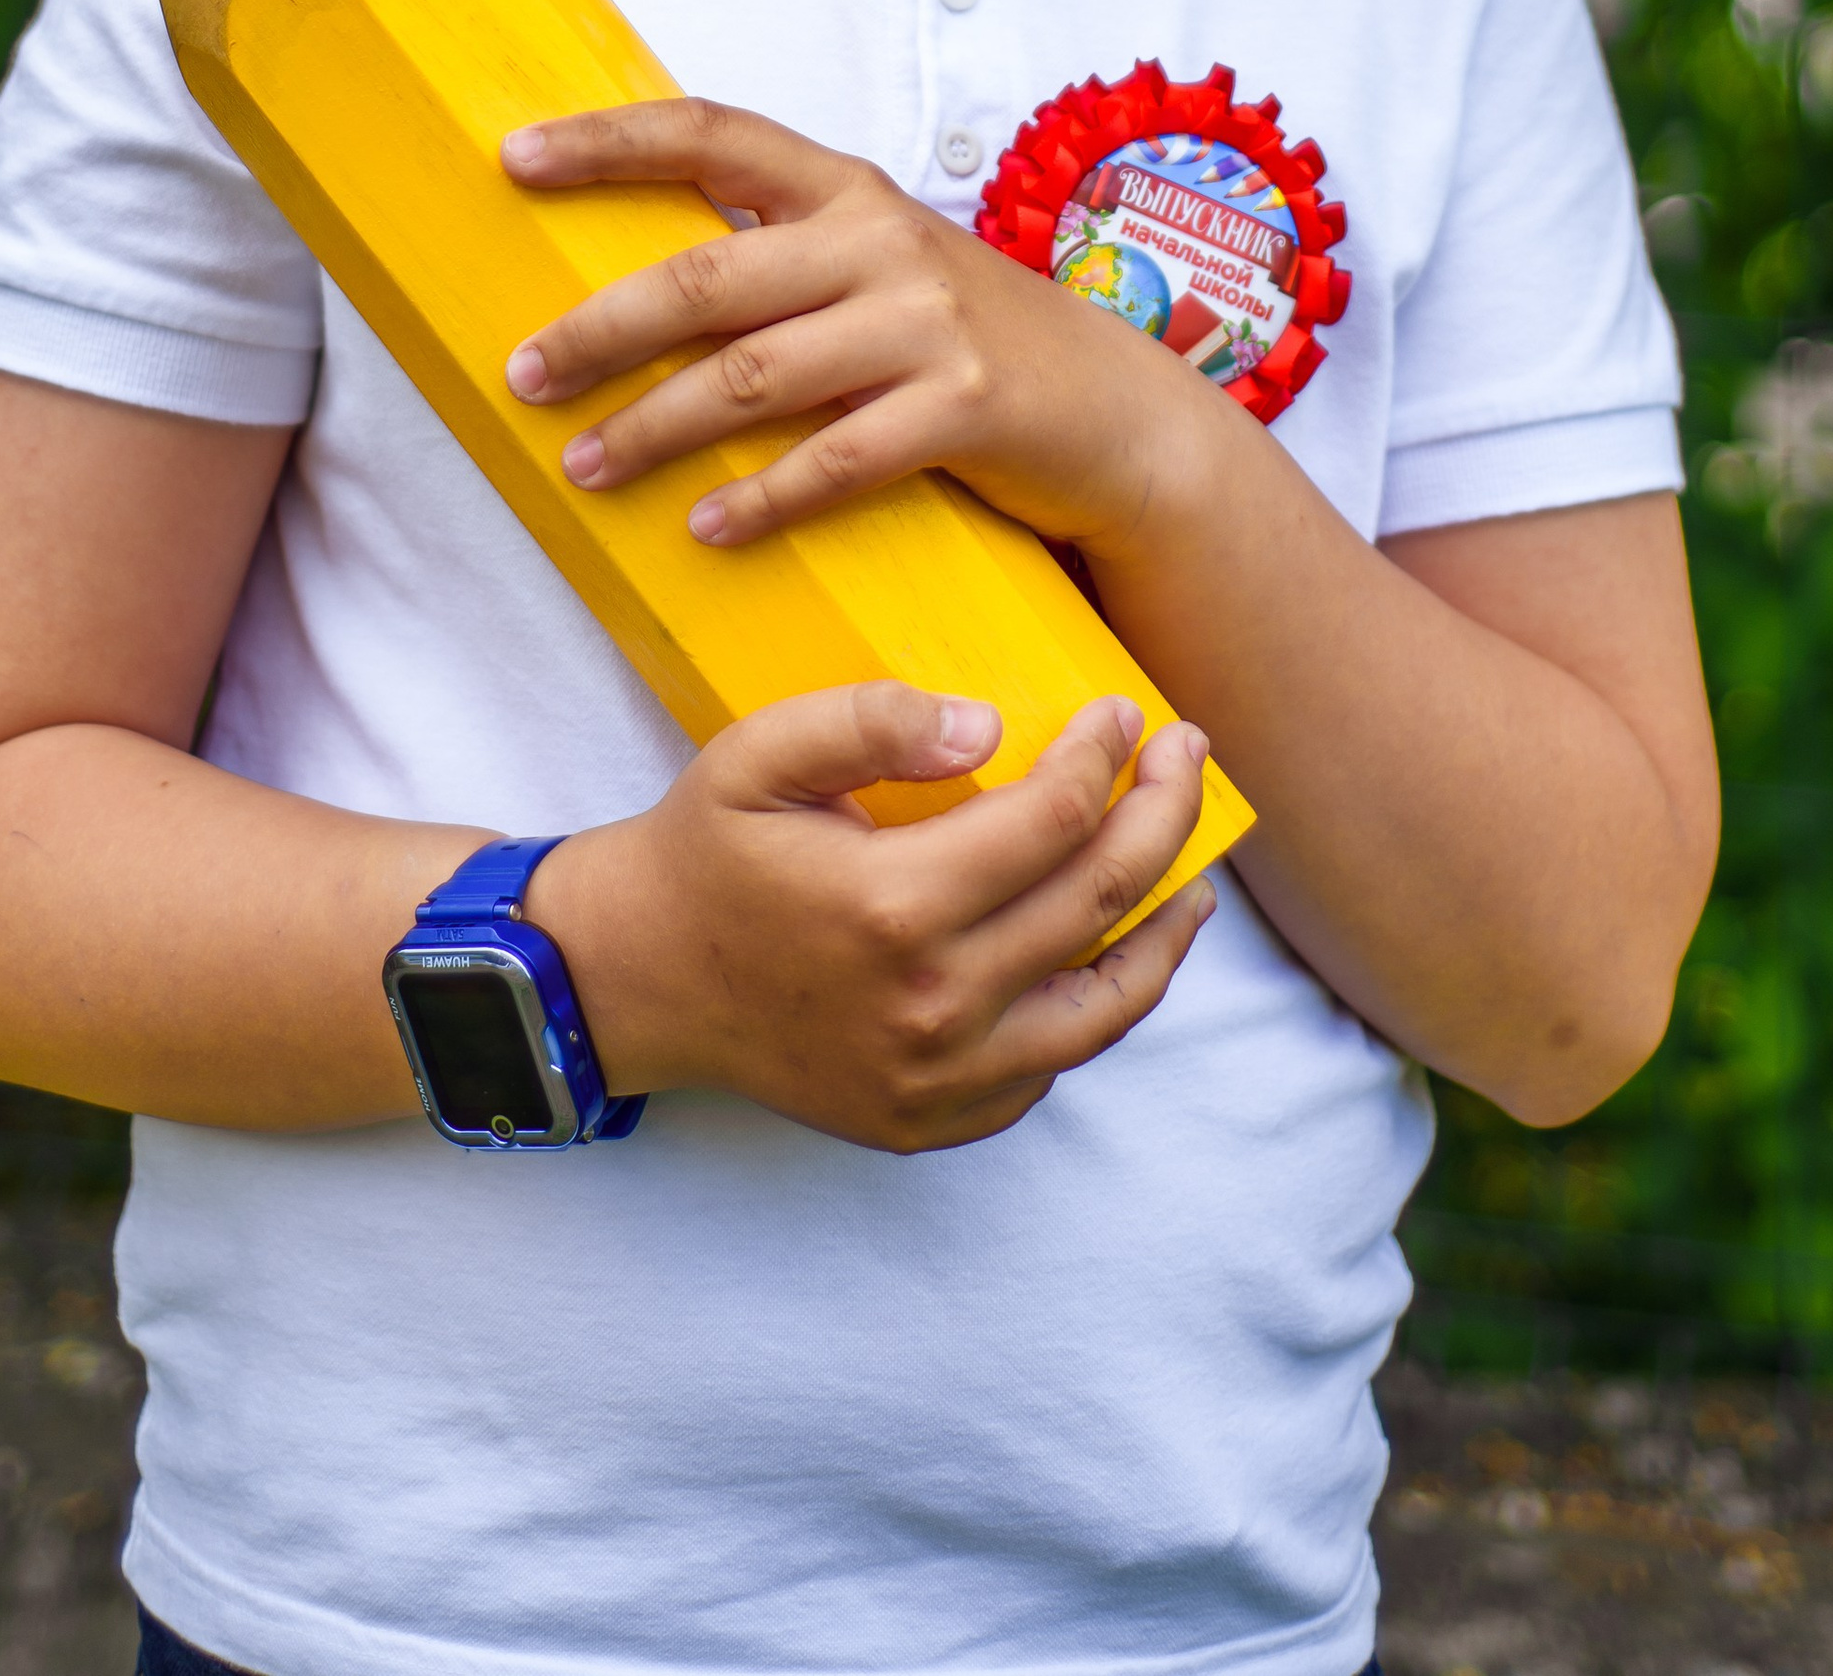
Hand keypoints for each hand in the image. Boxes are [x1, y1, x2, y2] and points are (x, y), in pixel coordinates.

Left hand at [499, 98, 1189, 559]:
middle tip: (521, 375)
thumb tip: (630, 280)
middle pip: (708, 277)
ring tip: (584, 468)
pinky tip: (705, 528)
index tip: (513, 158)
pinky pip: (838, 459)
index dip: (608, 142)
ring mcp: (927, 323)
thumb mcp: (877, 267)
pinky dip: (762, 497)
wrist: (1112, 412)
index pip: (710, 134)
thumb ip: (780, 255)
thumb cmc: (961, 339)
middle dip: (600, 328)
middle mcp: (881, 239)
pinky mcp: (966, 407)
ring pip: (754, 376)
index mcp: (845, 189)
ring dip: (653, 429)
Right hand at [521, 680, 1214, 1150]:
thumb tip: (988, 724)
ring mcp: (938, 1078)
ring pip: (1107, 1003)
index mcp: (893, 905)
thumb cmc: (704, 853)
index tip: (1123, 711)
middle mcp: (932, 1005)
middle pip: (1099, 898)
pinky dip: (1101, 1005)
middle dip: (1163, 813)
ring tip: (1196, 873)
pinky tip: (1115, 952)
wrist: (636, 981)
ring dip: (1168, 929)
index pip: (1054, 819)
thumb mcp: (758, 753)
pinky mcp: (933, 1121)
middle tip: (1188, 754)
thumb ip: (871, 720)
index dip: (1104, 755)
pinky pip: (1053, 1065)